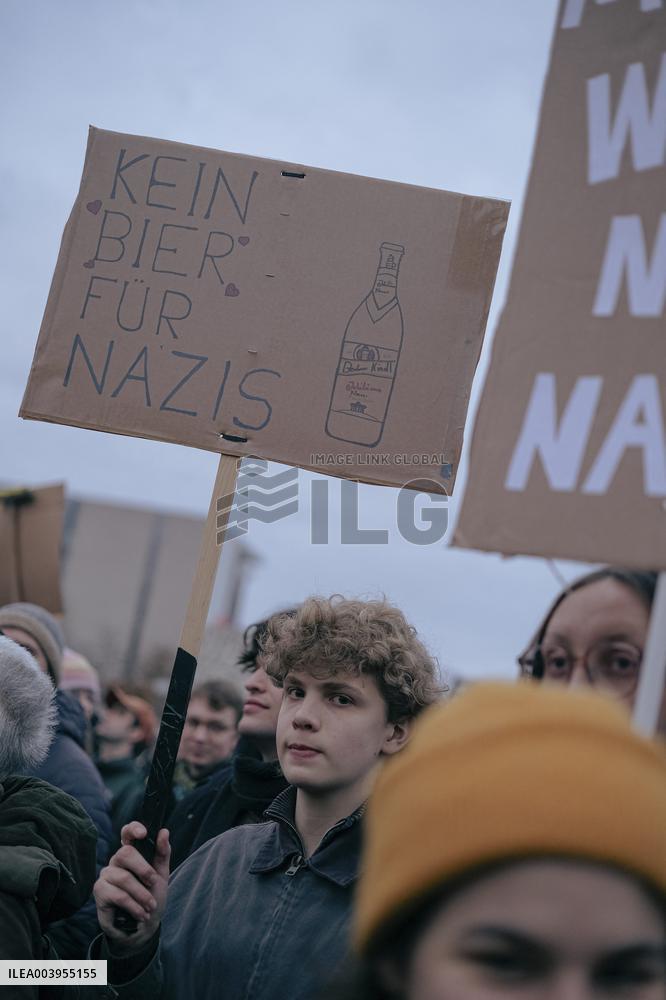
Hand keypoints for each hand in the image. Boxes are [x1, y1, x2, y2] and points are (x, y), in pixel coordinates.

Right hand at [94, 822, 169, 953]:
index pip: (127, 833)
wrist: (142, 927)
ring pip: (124, 878)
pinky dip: (134, 905)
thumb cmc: (151, 897)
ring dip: (142, 895)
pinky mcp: (99, 892)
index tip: (143, 833)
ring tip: (150, 906)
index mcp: (131, 854)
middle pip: (126, 853)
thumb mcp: (161, 876)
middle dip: (144, 870)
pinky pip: (118, 895)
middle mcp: (116, 861)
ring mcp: (106, 875)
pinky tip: (141, 914)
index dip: (133, 829)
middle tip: (154, 883)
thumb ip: (162, 854)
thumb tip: (164, 831)